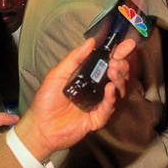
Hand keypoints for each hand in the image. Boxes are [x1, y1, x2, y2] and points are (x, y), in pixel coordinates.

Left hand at [15, 37, 135, 161]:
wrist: (39, 126)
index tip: (128, 44)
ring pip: (119, 92)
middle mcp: (97, 90)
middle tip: (117, 60)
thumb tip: (90, 42)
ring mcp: (99, 105)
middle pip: (119, 76)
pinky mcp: (97, 119)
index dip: (120, 53)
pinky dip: (112, 98)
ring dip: (119, 80)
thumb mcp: (58, 73)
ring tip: (113, 71)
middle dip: (122, 66)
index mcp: (89, 78)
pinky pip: (109, 108)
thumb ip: (75, 58)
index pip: (109, 63)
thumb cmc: (45, 101)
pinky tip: (110, 88)